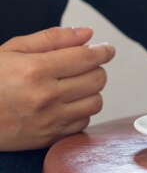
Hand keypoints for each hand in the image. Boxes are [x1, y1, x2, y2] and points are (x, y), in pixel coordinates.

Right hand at [0, 27, 114, 150]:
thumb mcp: (13, 49)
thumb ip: (53, 38)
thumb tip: (88, 33)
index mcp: (36, 70)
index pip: (87, 57)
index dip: (102, 51)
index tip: (106, 49)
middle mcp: (45, 97)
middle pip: (97, 79)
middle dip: (96, 68)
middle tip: (85, 65)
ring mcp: (48, 121)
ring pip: (95, 103)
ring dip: (91, 91)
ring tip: (75, 84)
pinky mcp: (49, 139)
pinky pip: (83, 123)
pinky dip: (81, 111)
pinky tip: (67, 103)